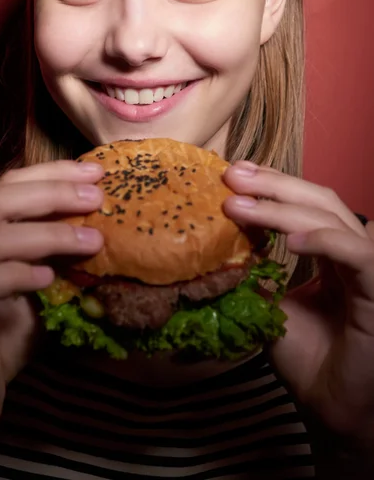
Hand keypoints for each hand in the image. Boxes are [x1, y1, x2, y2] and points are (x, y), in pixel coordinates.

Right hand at [0, 160, 103, 444]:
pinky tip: (48, 279)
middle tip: (97, 199)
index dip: (53, 173)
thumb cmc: (7, 333)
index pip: (11, 184)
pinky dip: (17, 275)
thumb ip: (62, 256)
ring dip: (48, 235)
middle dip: (53, 193)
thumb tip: (104, 226)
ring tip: (91, 243)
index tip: (96, 172)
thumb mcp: (43, 285)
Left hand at [223, 161, 373, 452]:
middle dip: (274, 184)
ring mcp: (367, 269)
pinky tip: (290, 239)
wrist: (332, 408)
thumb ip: (258, 276)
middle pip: (319, 200)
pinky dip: (324, 240)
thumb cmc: (307, 359)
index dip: (272, 186)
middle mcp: (351, 253)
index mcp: (330, 253)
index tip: (234, 174)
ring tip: (239, 204)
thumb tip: (222, 249)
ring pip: (332, 219)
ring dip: (283, 208)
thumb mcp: (271, 308)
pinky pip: (357, 255)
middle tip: (232, 175)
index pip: (305, 205)